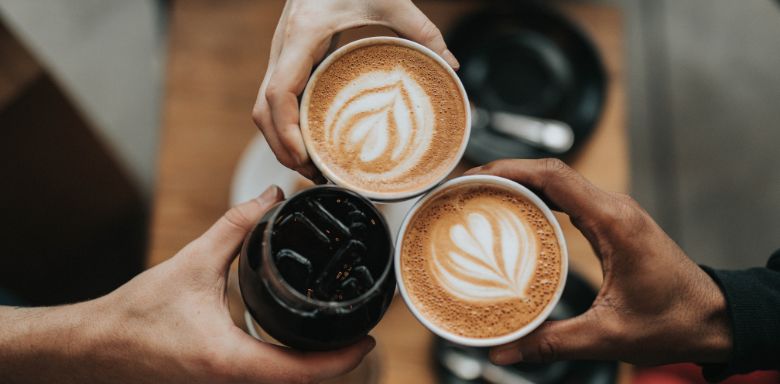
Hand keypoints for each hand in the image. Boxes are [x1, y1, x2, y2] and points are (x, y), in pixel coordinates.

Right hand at [0, 186, 373, 383]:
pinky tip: (299, 343)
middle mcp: (231, 382)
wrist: (96, 349)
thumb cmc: (137, 314)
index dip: (340, 360)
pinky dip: (290, 366)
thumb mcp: (191, 264)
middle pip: (300, 383)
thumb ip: (234, 227)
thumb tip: (269, 197)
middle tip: (361, 330)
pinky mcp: (219, 382)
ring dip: (314, 366)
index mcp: (229, 360)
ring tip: (339, 334)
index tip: (369, 341)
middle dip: (336, 363)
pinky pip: (266, 380)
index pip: (300, 372)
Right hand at [252, 0, 458, 181]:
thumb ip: (421, 28)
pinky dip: (286, 125)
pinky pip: (277, 99)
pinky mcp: (289, 58)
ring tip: (312, 166)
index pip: (277, 93)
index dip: (285, 131)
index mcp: (302, 36)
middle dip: (282, 148)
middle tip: (314, 174)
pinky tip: (310, 139)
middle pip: (263, 112)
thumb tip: (451, 63)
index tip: (304, 156)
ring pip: (264, 109)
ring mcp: (282, 54)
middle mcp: (283, 48)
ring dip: (281, 141)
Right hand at [464, 159, 731, 365]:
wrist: (713, 319)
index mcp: (614, 222)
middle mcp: (614, 208)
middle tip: (465, 188)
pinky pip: (567, 198)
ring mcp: (613, 213)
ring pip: (558, 182)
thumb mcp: (608, 335)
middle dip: (504, 173)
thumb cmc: (674, 321)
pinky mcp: (611, 224)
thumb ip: (551, 342)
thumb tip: (503, 351)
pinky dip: (537, 198)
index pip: (554, 176)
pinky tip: (513, 214)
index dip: (509, 169)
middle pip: (550, 172)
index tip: (474, 176)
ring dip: (519, 183)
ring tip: (480, 196)